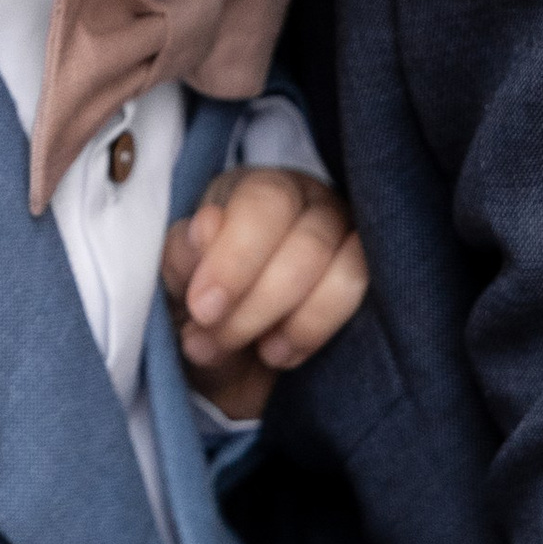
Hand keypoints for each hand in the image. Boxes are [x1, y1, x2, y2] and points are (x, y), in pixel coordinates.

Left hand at [161, 167, 367, 421]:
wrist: (224, 356)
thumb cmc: (197, 304)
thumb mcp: (174, 282)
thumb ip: (182, 256)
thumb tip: (207, 224)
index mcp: (251, 188)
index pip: (263, 203)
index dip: (235, 259)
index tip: (203, 310)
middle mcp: (306, 201)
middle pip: (308, 243)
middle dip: (258, 305)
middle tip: (214, 343)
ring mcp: (344, 237)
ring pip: (346, 271)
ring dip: (296, 324)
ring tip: (256, 353)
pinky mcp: (368, 276)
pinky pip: (363, 298)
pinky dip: (317, 332)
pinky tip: (282, 354)